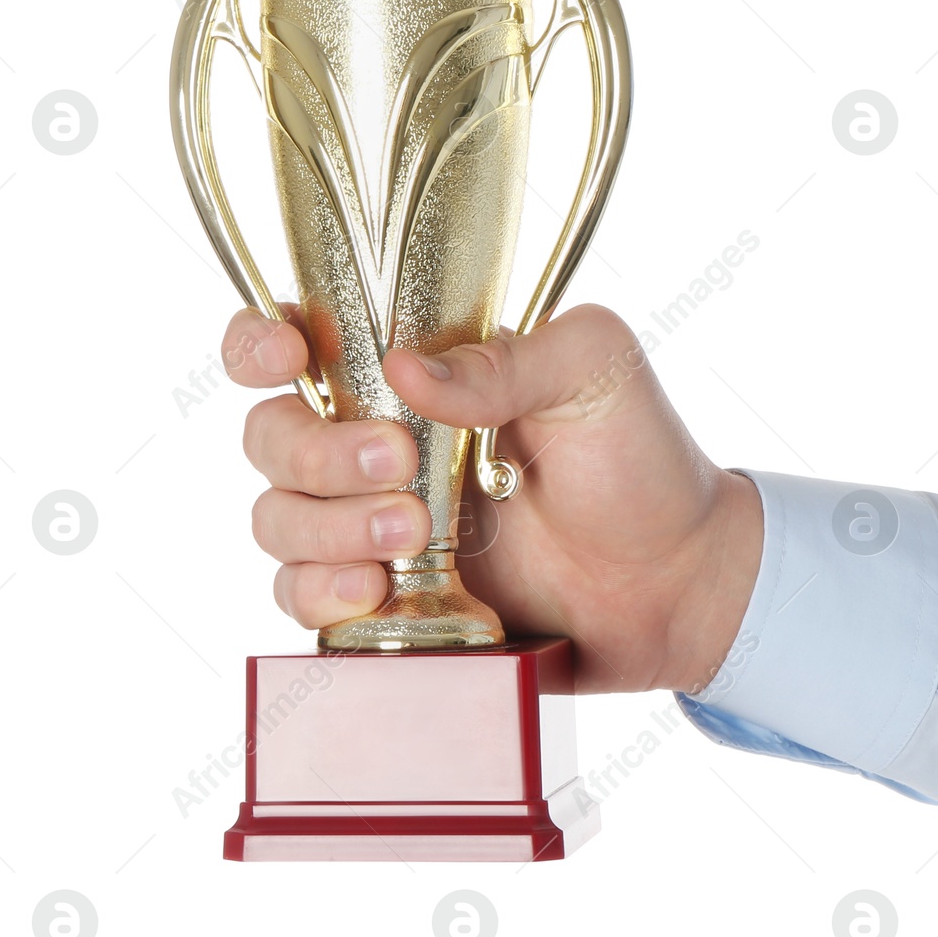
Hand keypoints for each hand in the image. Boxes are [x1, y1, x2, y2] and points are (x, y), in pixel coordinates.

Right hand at [222, 304, 762, 692]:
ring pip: (277, 517)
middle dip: (318, 450)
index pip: (302, 338)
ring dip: (325, 525)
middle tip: (402, 466)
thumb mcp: (595, 374)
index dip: (261, 341)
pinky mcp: (385, 599)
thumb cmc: (641, 460)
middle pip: (271, 434)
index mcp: (421, 370)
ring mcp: (375, 522)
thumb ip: (506, 360)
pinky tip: (377, 590)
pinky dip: (320, 591)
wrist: (676, 584)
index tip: (286, 356)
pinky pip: (300, 596)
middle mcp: (380, 439)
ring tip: (412, 537)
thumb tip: (404, 367)